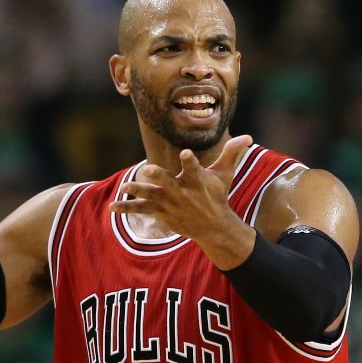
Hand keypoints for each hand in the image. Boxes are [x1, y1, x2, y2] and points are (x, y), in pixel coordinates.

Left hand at [109, 134, 251, 238]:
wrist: (212, 226)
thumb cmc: (217, 195)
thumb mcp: (225, 174)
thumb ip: (232, 153)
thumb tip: (249, 136)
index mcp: (197, 181)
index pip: (194, 168)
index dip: (189, 161)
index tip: (186, 153)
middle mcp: (182, 193)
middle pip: (168, 183)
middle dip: (158, 176)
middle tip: (147, 169)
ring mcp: (170, 203)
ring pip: (151, 196)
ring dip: (137, 191)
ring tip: (124, 187)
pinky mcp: (160, 212)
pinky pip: (141, 210)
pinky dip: (127, 208)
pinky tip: (112, 206)